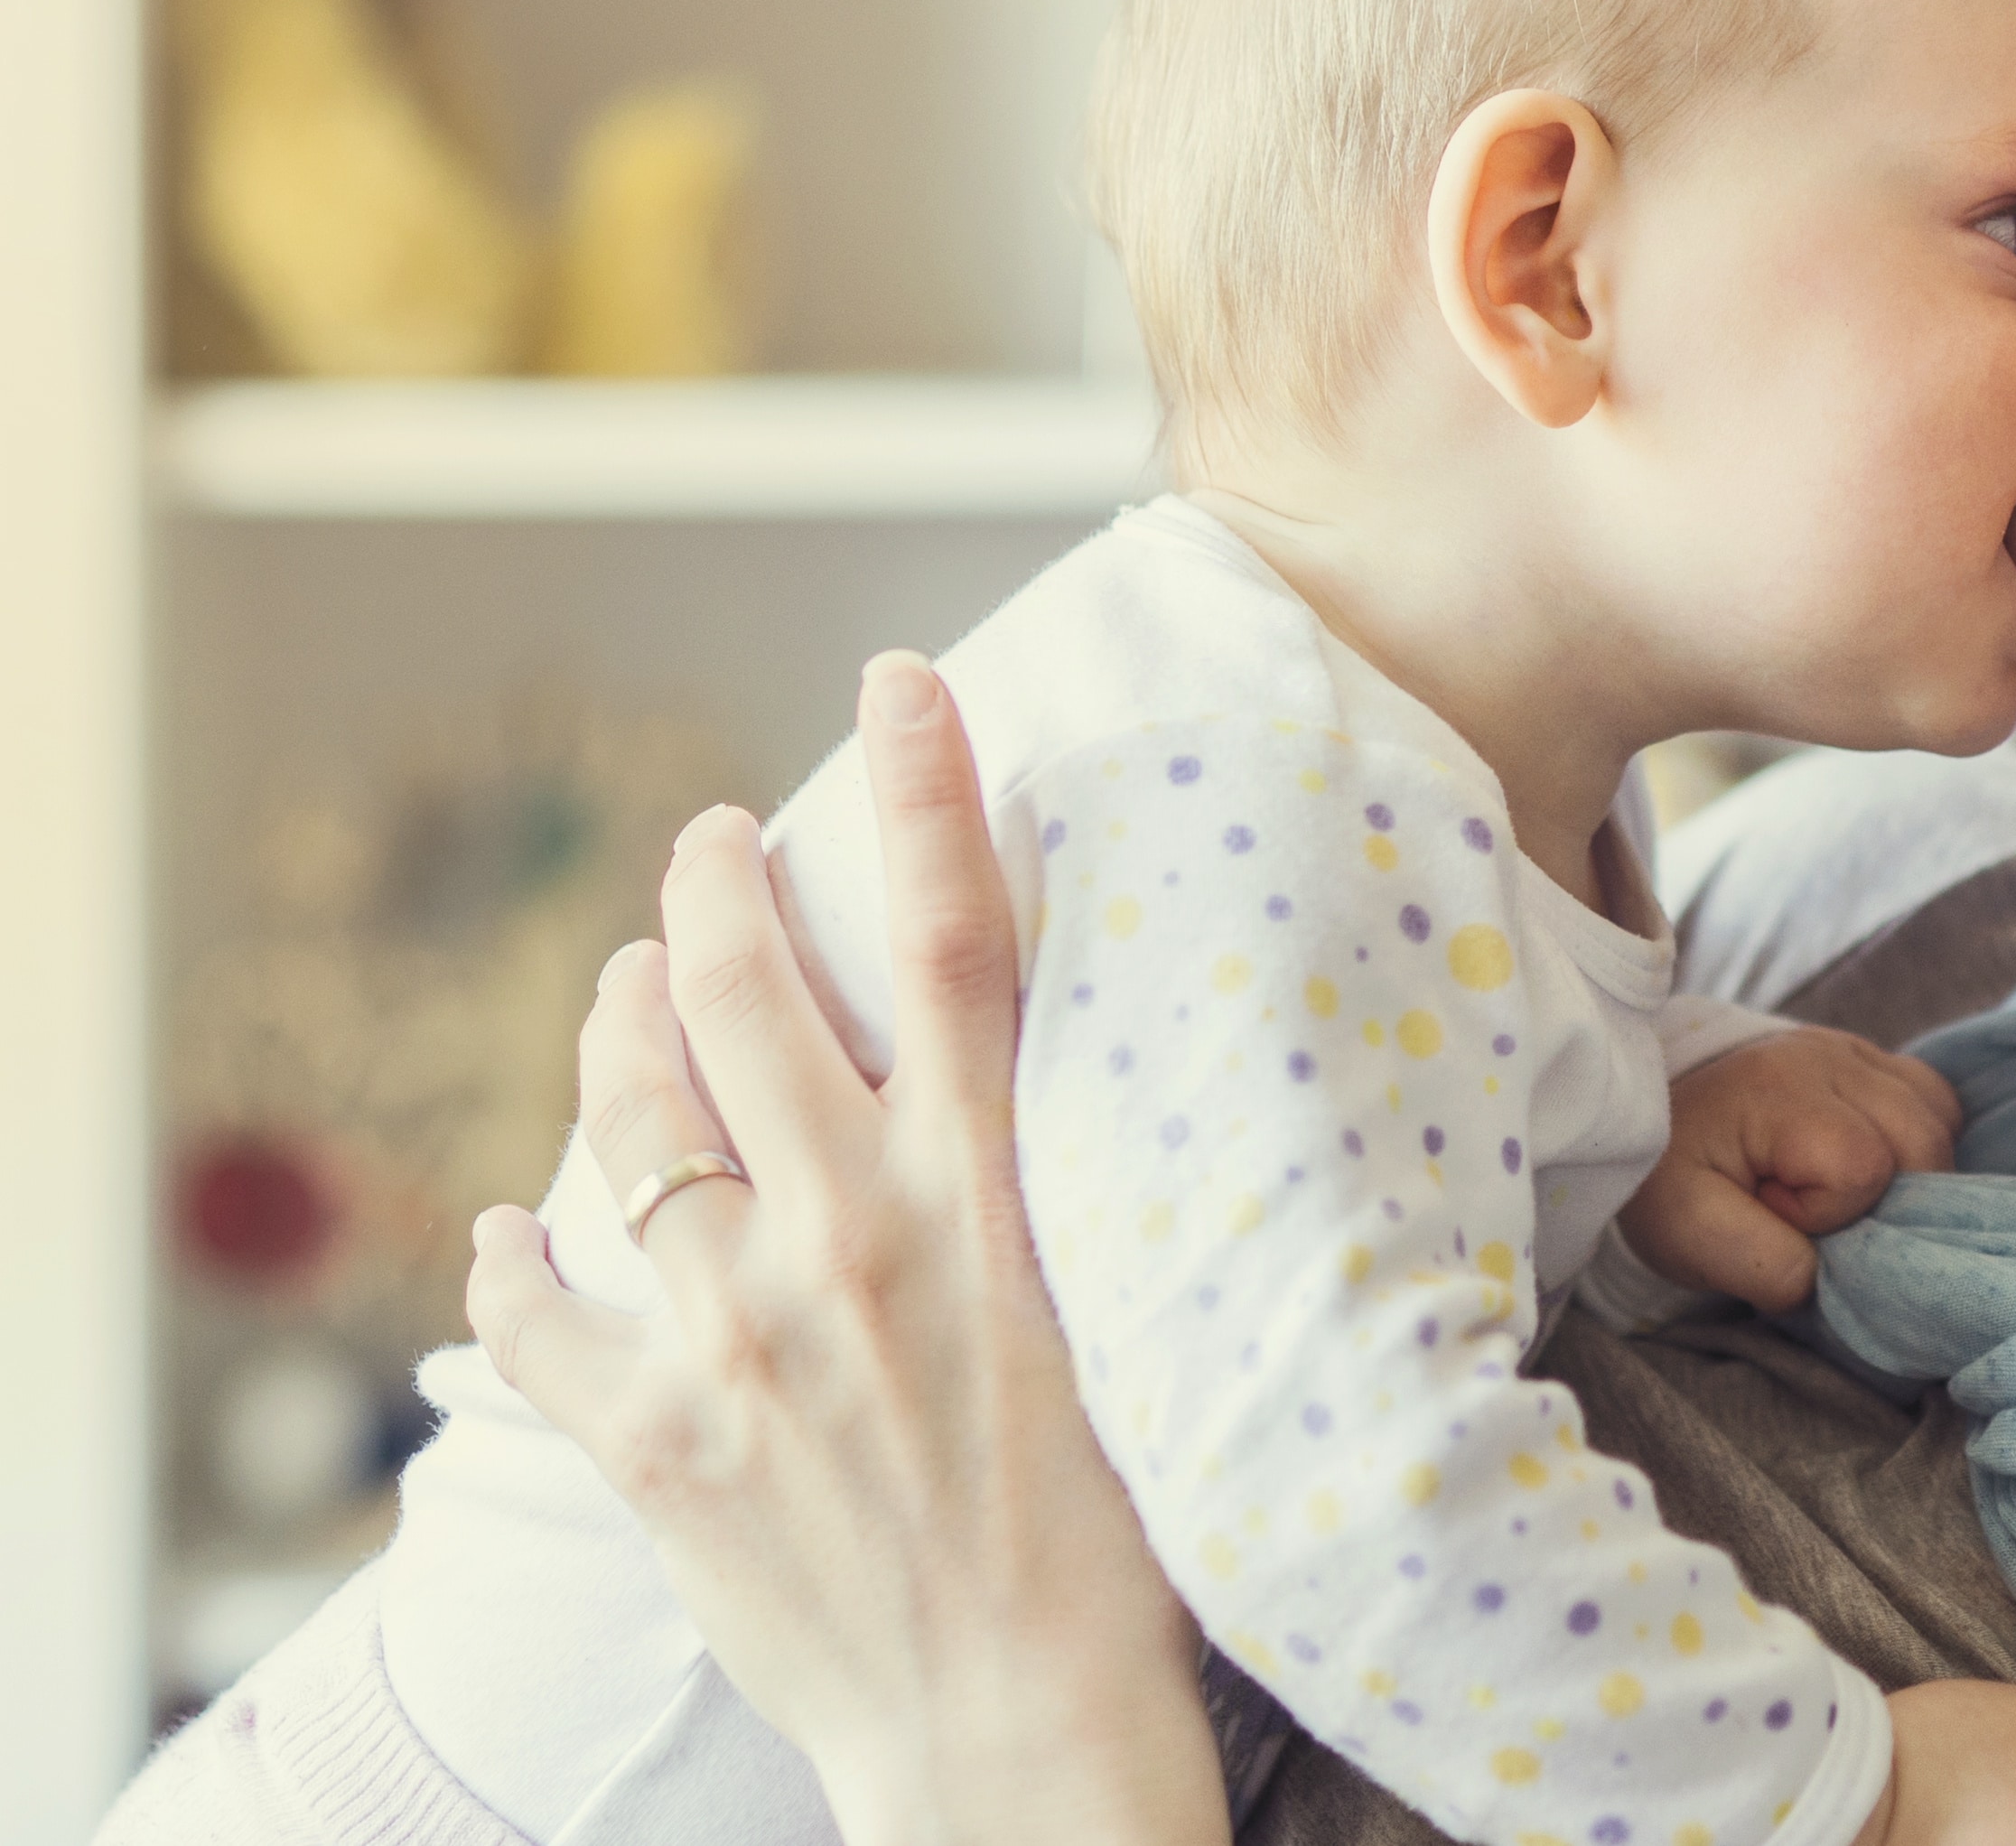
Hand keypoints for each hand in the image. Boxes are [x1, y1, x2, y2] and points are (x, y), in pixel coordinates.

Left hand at [462, 653, 1225, 1845]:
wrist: (1015, 1731)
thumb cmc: (1105, 1548)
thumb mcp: (1109, 1323)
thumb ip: (1028, 1199)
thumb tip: (989, 1093)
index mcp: (986, 1201)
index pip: (958, 939)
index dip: (924, 787)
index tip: (897, 681)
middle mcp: (849, 1237)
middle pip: (756, 987)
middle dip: (718, 882)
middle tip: (710, 841)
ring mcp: (735, 1333)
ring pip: (632, 1114)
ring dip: (621, 1025)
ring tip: (631, 989)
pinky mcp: (651, 1436)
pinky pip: (535, 1312)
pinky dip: (513, 1260)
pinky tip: (509, 1232)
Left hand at [1621, 1026, 1963, 1310]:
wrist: (1650, 1118)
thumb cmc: (1668, 1177)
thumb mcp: (1687, 1234)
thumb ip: (1764, 1266)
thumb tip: (1829, 1277)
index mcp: (1780, 1091)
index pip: (1861, 1165)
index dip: (1828, 1211)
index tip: (1771, 1206)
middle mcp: (1827, 1057)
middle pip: (1923, 1139)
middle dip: (1886, 1196)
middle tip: (1814, 1206)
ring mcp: (1851, 1050)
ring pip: (1939, 1118)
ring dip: (1910, 1172)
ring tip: (1843, 1187)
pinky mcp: (1866, 1057)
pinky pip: (1934, 1100)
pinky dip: (1919, 1141)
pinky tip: (1874, 1160)